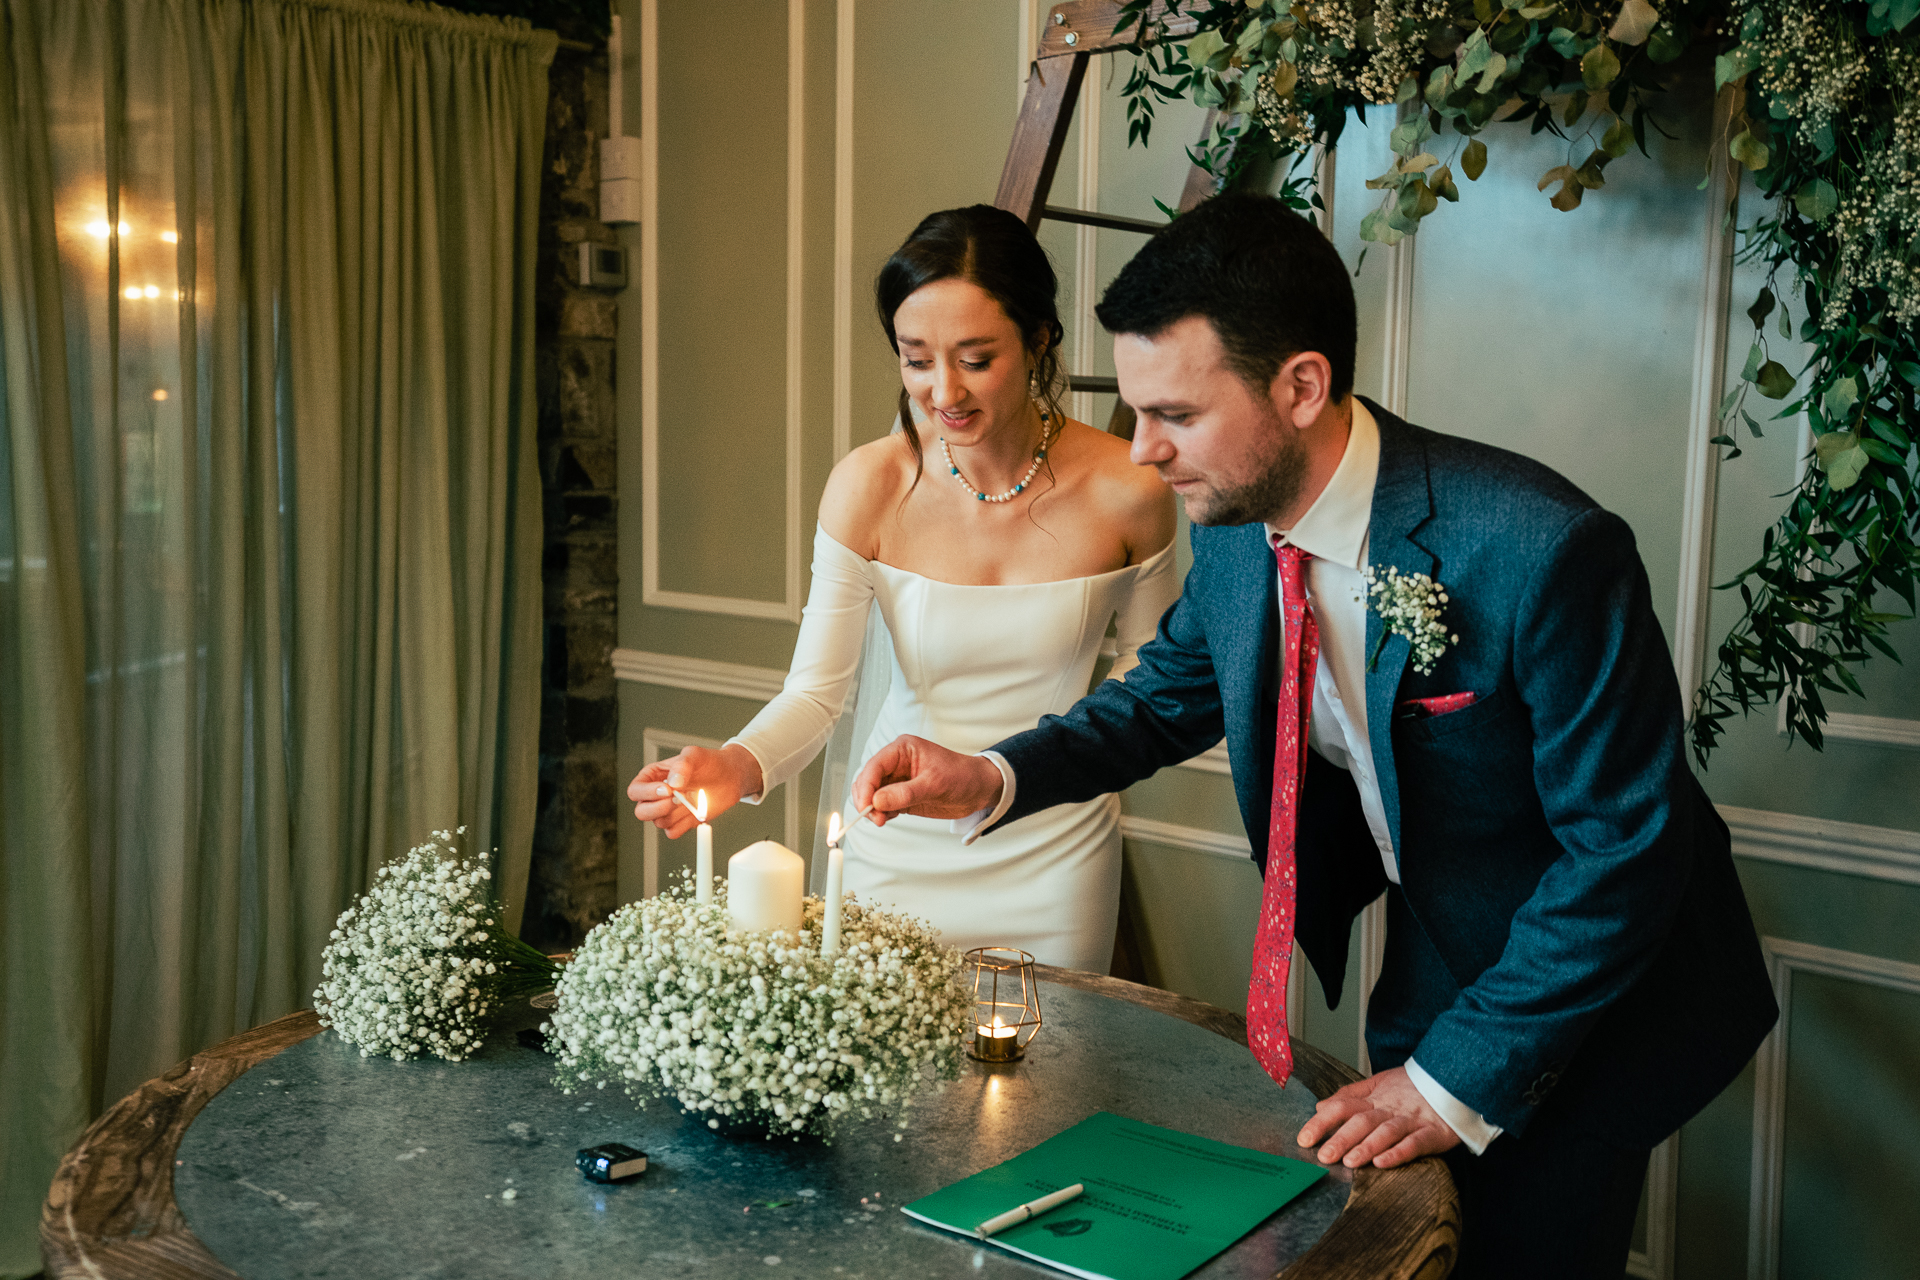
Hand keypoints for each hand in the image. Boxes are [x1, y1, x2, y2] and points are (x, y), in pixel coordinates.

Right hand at [626, 745, 763, 837]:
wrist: (730, 776)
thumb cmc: (709, 762)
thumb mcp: (694, 755)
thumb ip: (682, 765)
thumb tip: (672, 783)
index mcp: (653, 777)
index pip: (635, 791)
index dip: (647, 793)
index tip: (668, 789)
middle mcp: (657, 796)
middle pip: (641, 812)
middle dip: (658, 808)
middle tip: (677, 799)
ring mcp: (668, 810)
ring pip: (659, 822)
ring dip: (676, 814)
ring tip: (691, 800)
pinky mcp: (681, 822)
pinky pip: (673, 832)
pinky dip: (684, 826)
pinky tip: (695, 812)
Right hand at [852, 735, 1002, 825]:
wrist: (979, 789)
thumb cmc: (962, 776)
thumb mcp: (935, 784)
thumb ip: (906, 793)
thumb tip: (878, 801)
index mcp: (902, 749)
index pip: (874, 766)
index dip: (866, 786)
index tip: (866, 805)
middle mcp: (896, 763)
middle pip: (867, 780)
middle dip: (866, 799)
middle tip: (875, 817)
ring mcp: (897, 780)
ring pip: (871, 794)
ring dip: (872, 809)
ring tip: (883, 819)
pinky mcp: (900, 796)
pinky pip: (881, 805)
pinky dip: (880, 813)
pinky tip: (889, 817)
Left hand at [1295, 1066, 1461, 1169]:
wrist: (1452, 1077)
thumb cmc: (1410, 1086)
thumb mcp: (1377, 1084)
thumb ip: (1348, 1096)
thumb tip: (1320, 1107)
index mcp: (1373, 1098)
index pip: (1342, 1107)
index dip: (1322, 1122)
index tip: (1304, 1138)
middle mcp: (1389, 1109)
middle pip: (1361, 1121)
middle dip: (1341, 1139)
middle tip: (1324, 1156)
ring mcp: (1411, 1120)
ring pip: (1386, 1132)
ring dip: (1367, 1146)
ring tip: (1350, 1162)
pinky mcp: (1433, 1133)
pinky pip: (1415, 1143)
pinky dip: (1399, 1152)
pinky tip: (1383, 1163)